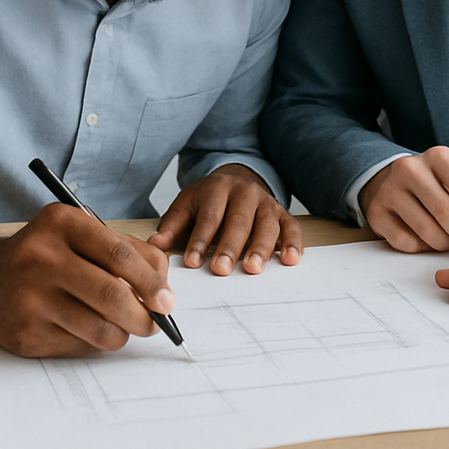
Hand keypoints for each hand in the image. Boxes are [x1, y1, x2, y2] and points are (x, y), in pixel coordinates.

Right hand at [0, 203, 173, 357]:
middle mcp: (40, 257)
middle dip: (143, 315)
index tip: (168, 301)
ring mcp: (28, 298)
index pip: (117, 255)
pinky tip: (90, 329)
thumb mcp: (83, 234)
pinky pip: (78, 345)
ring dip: (123, 333)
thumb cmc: (49, 253)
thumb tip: (163, 289)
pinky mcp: (23, 334)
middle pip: (110, 294)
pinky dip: (96, 342)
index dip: (150, 280)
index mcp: (61, 223)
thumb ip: (128, 251)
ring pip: (98, 327)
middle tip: (155, 324)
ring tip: (126, 327)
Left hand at [148, 164, 302, 274]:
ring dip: (261, 247)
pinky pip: (291, 226)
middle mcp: (245, 192)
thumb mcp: (187, 204)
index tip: (191, 262)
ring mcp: (266, 202)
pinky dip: (293, 242)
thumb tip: (155, 246)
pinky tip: (290, 259)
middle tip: (221, 269)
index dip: (200, 239)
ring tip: (253, 268)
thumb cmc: (210, 200)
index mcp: (218, 189)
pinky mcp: (282, 213)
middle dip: (229, 246)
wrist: (237, 179)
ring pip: (266, 223)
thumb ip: (173, 225)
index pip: (209, 216)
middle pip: (238, 220)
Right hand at [358, 146, 448, 252]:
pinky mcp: (376, 213)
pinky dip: (421, 248)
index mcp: (440, 156)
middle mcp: (411, 167)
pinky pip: (407, 244)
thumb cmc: (442, 184)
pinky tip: (423, 237)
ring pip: (430, 234)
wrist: (394, 181)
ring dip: (446, 245)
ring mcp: (390, 190)